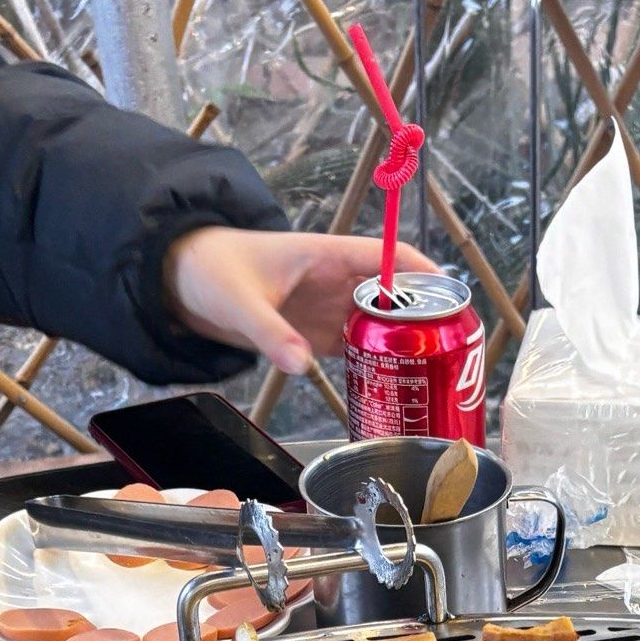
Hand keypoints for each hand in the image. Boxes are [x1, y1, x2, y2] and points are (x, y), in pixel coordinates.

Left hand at [164, 227, 428, 375]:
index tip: (454, 299)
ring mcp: (329, 308)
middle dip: (427, 318)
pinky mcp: (317, 333)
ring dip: (407, 344)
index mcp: (327, 255)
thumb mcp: (240, 302)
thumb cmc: (212, 270)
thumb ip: (270, 333)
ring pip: (382, 324)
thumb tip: (299, 363)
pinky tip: (397, 385)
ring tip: (438, 373)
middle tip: (456, 350)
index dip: (426, 275)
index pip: (389, 258)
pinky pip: (359, 347)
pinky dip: (379, 362)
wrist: (183, 281)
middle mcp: (336, 281)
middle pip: (397, 296)